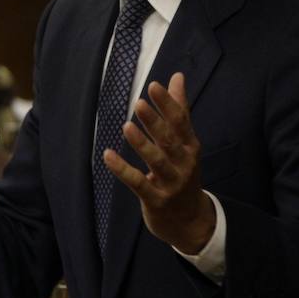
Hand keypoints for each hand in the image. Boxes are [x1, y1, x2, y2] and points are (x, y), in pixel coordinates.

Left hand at [102, 73, 215, 254]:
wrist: (190, 220)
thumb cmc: (183, 173)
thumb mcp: (185, 143)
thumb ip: (179, 110)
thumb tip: (177, 77)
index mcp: (190, 146)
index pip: (181, 121)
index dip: (168, 103)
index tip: (153, 86)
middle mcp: (184, 163)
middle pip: (169, 140)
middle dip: (155, 122)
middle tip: (139, 103)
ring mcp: (171, 183)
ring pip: (156, 161)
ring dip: (142, 144)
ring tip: (127, 126)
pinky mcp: (156, 200)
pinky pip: (137, 183)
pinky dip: (122, 169)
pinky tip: (108, 155)